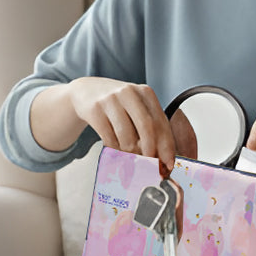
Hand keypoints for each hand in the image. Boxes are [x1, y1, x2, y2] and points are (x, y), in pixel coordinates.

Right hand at [68, 78, 197, 170]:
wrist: (86, 91)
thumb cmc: (117, 103)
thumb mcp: (136, 106)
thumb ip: (150, 126)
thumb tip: (161, 157)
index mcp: (145, 92)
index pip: (161, 122)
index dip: (167, 146)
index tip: (169, 163)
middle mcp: (129, 93)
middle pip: (147, 127)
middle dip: (151, 151)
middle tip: (150, 164)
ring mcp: (111, 100)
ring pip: (127, 136)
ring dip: (130, 152)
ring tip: (129, 154)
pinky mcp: (95, 110)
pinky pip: (109, 139)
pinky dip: (115, 149)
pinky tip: (115, 148)